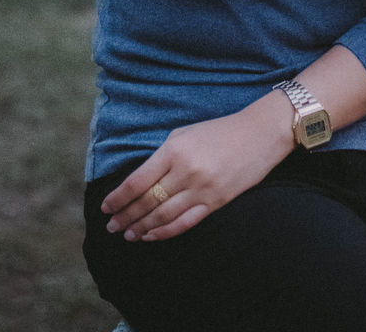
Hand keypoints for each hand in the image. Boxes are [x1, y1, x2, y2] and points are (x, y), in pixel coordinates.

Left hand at [100, 105, 293, 242]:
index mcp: (173, 150)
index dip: (118, 198)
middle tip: (111, 226)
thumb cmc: (219, 130)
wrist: (260, 134)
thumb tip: (141, 180)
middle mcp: (185, 171)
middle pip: (147, 202)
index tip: (106, 207)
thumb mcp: (185, 133)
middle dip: (125, 216)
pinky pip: (185, 223)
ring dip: (141, 228)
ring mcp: (201, 189)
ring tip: (127, 234)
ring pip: (163, 216)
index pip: (137, 181)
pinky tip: (151, 236)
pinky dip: (165, 233)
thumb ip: (163, 155)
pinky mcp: (216, 202)